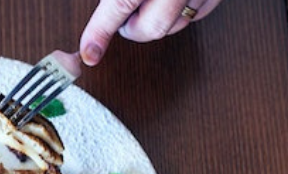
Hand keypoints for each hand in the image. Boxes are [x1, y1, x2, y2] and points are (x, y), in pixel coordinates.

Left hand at [79, 0, 223, 65]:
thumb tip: (103, 16)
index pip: (119, 4)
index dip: (99, 32)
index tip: (89, 53)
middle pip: (151, 28)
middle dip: (134, 29)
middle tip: (125, 18)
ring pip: (176, 24)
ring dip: (157, 21)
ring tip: (150, 1)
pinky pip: (198, 14)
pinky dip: (182, 13)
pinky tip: (174, 0)